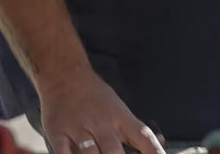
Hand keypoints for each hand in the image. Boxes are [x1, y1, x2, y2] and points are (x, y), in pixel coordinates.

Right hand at [38, 68, 164, 153]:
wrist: (64, 74)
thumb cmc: (95, 96)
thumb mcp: (119, 108)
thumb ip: (134, 129)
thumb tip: (161, 143)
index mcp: (120, 117)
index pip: (143, 136)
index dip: (154, 151)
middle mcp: (101, 122)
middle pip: (113, 151)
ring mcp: (78, 128)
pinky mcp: (57, 133)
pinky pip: (63, 153)